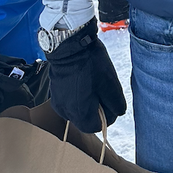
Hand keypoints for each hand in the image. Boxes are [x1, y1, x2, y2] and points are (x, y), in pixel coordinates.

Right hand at [47, 18, 126, 132]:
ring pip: (78, 111)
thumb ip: (116, 103)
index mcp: (80, 113)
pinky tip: (83, 81)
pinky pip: (70, 103)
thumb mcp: (110, 83)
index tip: (110, 101)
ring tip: (93, 83)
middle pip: (86, 120)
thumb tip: (118, 113)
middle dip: (97, 109)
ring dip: (88, 103)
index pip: (96, 127)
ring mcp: (58, 103)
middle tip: (103, 90)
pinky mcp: (55, 94)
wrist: (69, 45)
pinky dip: (79, 97)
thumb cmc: (91, 64)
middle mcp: (66, 113)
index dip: (107, 116)